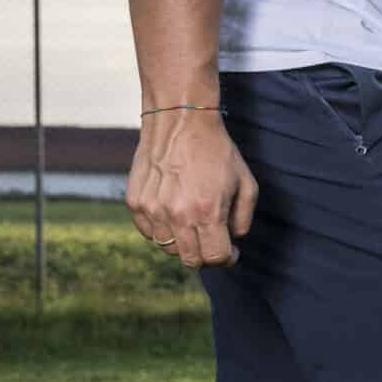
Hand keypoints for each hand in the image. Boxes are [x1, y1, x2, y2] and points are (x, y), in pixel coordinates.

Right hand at [127, 110, 258, 269]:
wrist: (181, 122)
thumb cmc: (218, 152)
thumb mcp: (246, 184)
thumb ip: (243, 218)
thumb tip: (234, 239)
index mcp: (207, 212)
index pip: (215, 258)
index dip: (227, 259)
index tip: (231, 252)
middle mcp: (176, 215)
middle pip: (190, 259)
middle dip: (206, 255)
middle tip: (213, 241)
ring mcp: (152, 210)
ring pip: (167, 248)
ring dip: (183, 243)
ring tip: (193, 224)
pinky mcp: (135, 202)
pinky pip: (148, 232)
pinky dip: (162, 230)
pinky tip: (173, 214)